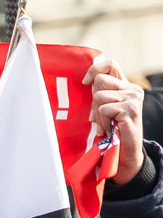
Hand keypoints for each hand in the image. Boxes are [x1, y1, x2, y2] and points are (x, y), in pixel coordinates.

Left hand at [83, 53, 146, 185]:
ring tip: (106, 124)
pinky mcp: (131, 110)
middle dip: (93, 99)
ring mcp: (133, 99)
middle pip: (99, 81)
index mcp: (126, 86)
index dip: (95, 69)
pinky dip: (102, 121)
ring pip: (99, 96)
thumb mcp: (103, 108)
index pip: (110, 64)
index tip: (85, 82)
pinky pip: (104, 109)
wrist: (124, 153)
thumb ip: (99, 94)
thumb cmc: (110, 130)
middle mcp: (133, 89)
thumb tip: (85, 81)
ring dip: (97, 113)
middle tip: (99, 115)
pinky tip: (109, 129)